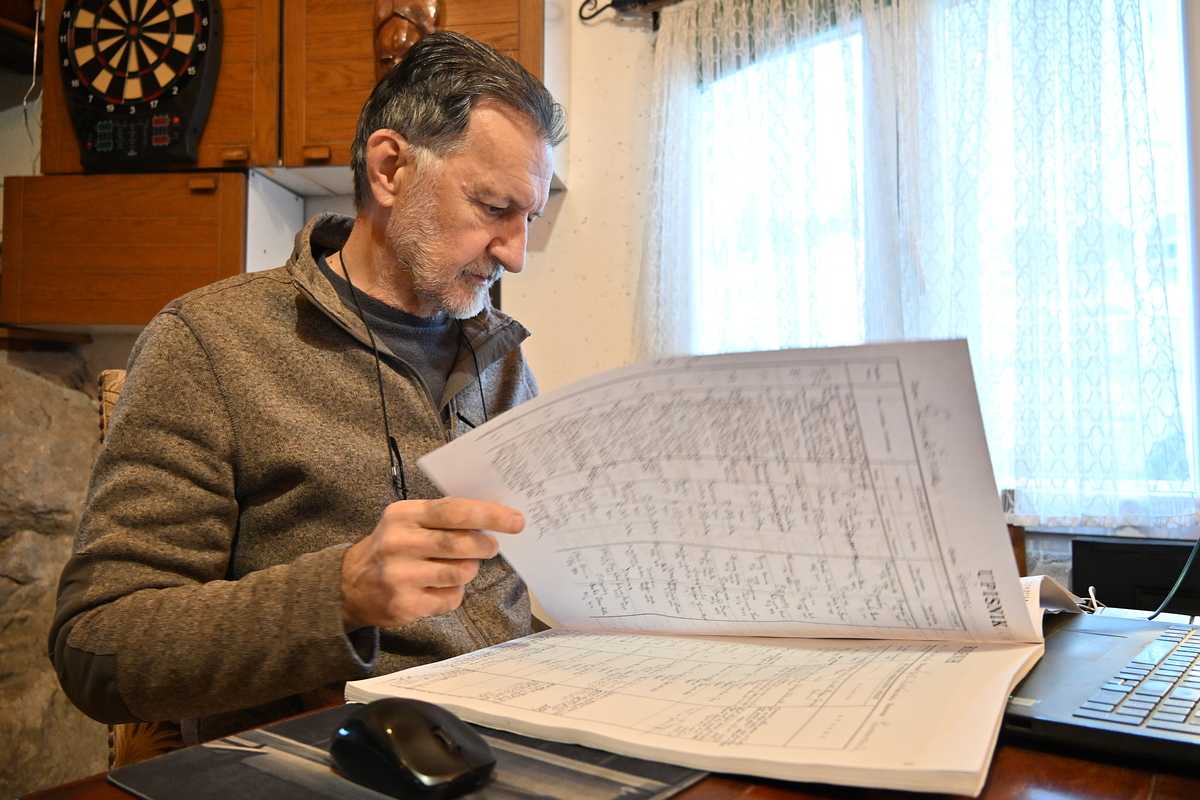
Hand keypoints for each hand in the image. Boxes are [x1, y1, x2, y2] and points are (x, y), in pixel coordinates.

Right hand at [340, 497, 523, 629]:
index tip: (516, 521)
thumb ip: (443, 518)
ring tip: (461, 566)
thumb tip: (492, 519)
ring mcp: (400, 576)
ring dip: (470, 570)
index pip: (454, 511)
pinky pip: (450, 598)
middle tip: (492, 547)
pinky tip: (439, 588)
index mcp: (402, 515)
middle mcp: (398, 543)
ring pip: (460, 573)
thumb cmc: (392, 547)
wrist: (349, 586)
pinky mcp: (405, 604)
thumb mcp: (408, 522)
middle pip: (460, 544)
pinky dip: (454, 593)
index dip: (489, 515)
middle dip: (485, 546)